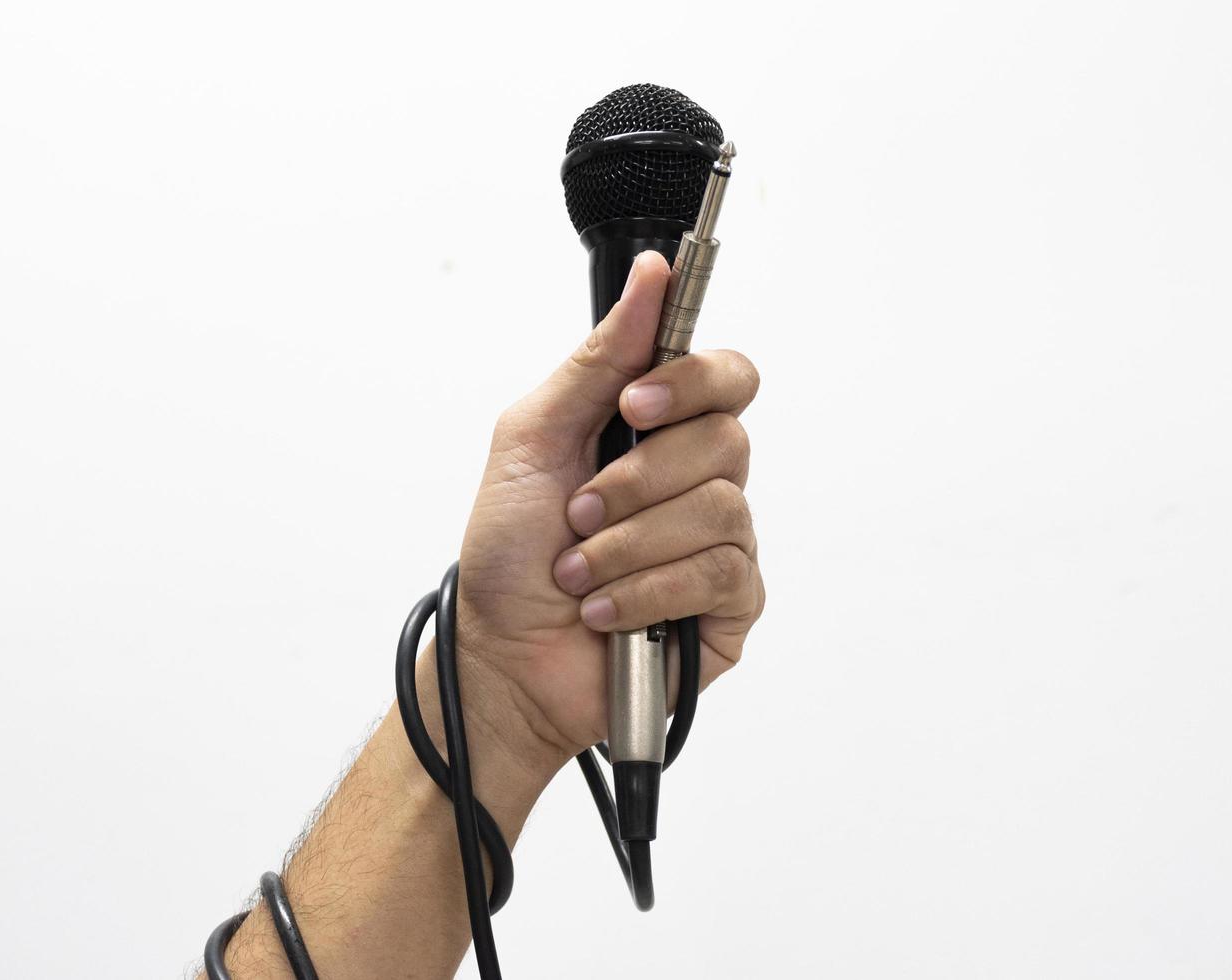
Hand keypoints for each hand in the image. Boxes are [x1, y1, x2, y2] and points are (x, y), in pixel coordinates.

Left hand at [454, 250, 763, 767]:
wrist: (501, 654)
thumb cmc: (510, 550)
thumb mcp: (534, 437)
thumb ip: (599, 357)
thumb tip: (653, 273)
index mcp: (659, 432)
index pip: (726, 377)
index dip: (691, 382)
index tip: (633, 407)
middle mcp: (697, 481)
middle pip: (726, 440)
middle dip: (636, 481)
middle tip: (580, 512)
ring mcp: (719, 544)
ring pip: (719, 510)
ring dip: (629, 543)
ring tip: (580, 570)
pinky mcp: (730, 606)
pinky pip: (720, 574)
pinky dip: (646, 590)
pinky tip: (605, 609)